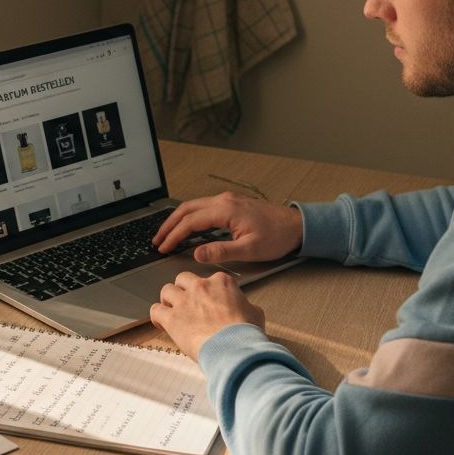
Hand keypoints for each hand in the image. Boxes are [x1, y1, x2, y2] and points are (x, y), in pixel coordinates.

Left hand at [150, 271, 264, 361]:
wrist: (235, 348)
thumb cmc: (246, 333)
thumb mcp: (255, 313)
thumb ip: (245, 305)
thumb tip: (245, 309)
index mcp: (221, 282)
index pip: (209, 279)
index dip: (207, 292)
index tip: (207, 303)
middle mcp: (201, 286)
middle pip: (183, 279)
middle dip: (183, 290)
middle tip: (187, 304)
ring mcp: (185, 301)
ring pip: (166, 290)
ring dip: (168, 300)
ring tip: (172, 312)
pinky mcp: (172, 318)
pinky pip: (155, 310)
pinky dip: (157, 316)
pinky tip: (162, 323)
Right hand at [153, 192, 302, 263]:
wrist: (296, 226)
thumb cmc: (277, 237)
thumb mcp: (250, 249)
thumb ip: (221, 251)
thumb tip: (197, 254)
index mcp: (226, 210)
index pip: (190, 221)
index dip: (174, 235)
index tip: (163, 247)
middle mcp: (224, 201)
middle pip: (187, 209)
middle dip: (169, 225)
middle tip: (157, 240)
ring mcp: (227, 200)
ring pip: (193, 206)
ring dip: (178, 220)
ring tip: (166, 235)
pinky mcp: (231, 204)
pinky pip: (203, 207)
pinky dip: (190, 217)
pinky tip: (187, 228)